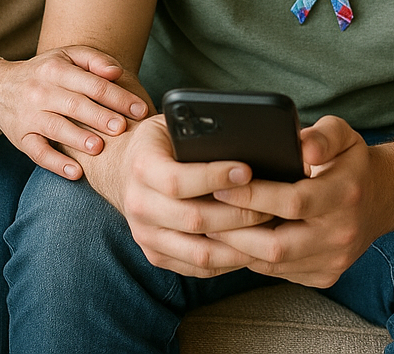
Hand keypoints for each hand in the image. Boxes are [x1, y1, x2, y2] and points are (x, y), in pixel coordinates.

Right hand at [0, 46, 148, 178]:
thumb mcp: (67, 56)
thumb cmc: (44, 71)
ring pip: (56, 128)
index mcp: (57, 70)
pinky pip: (37, 152)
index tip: (139, 110)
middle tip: (122, 128)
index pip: (92, 84)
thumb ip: (94, 60)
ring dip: (78, 139)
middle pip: (75, 105)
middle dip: (100, 117)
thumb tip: (116, 72)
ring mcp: (29, 116)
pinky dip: (56, 163)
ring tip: (99, 148)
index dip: (117, 97)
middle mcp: (41, 92)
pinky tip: (75, 172)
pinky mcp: (21, 138)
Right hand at [96, 115, 274, 276]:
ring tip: (267, 230)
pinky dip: (228, 260)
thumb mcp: (172, 125)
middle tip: (271, 203)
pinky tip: (252, 246)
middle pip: (193, 219)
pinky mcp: (156, 255)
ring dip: (239, 244)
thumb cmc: (161, 141)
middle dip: (238, 213)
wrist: (123, 169)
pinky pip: (197, 267)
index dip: (215, 177)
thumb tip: (243, 141)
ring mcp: (145, 235)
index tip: (248, 170)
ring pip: (198, 252)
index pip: (178, 180)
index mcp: (141, 167)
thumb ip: (198, 133)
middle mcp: (138, 205)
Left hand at [208, 116, 393, 286]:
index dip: (253, 195)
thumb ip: (323, 135)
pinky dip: (254, 258)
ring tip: (211, 228)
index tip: (220, 184)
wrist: (383, 198)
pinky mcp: (324, 275)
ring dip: (239, 248)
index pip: (293, 201)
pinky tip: (235, 241)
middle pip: (278, 245)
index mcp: (346, 193)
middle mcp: (341, 233)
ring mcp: (333, 260)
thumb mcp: (344, 133)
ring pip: (275, 264)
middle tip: (204, 213)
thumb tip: (302, 146)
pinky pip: (280, 273)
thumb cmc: (352, 161)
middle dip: (235, 231)